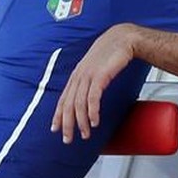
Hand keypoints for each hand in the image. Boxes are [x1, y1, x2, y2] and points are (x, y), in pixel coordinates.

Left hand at [52, 24, 137, 143]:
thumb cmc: (111, 53)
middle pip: (68, 104)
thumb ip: (90, 80)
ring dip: (81, 122)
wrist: (123, 39)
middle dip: (67, 124)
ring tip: (85, 134)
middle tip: (68, 139)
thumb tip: (88, 94)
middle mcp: (79, 76)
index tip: (55, 129)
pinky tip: (94, 122)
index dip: (58, 115)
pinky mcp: (99, 76)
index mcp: (76, 75)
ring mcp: (88, 76)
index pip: (63, 99)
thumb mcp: (96, 68)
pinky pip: (93, 98)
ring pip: (79, 104)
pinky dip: (92, 112)